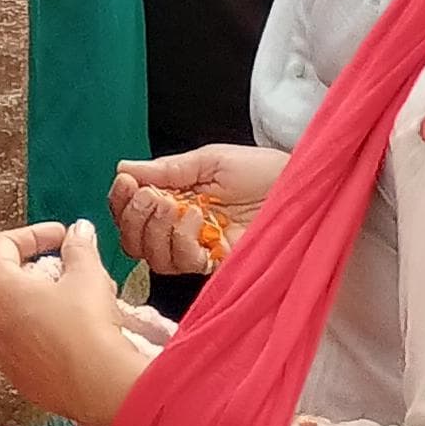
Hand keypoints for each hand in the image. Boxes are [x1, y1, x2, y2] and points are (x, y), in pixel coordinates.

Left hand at [0, 221, 152, 425]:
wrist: (100, 386)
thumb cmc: (88, 325)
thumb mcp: (87, 276)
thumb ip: (79, 248)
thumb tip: (79, 232)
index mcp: (0, 288)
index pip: (2, 245)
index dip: (34, 234)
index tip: (63, 237)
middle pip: (10, 282)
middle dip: (44, 270)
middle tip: (76, 272)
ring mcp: (4, 353)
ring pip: (21, 317)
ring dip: (48, 303)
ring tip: (84, 304)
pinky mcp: (22, 378)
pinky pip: (31, 347)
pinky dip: (50, 335)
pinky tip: (80, 337)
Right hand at [108, 142, 288, 277]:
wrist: (303, 188)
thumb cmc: (264, 170)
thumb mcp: (211, 161)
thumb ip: (168, 169)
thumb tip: (124, 169)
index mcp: (176, 199)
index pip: (132, 211)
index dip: (121, 202)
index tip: (125, 183)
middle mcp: (182, 228)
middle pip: (134, 239)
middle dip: (132, 217)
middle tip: (150, 196)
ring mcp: (199, 248)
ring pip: (153, 256)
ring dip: (153, 229)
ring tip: (173, 205)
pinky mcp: (218, 265)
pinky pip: (183, 263)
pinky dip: (180, 240)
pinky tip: (196, 219)